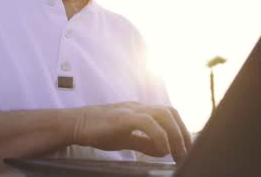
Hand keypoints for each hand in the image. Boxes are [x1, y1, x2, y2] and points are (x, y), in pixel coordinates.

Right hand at [69, 101, 191, 160]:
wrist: (75, 124)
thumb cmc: (98, 131)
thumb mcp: (126, 138)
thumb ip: (145, 143)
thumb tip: (164, 150)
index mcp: (140, 110)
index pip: (168, 114)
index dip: (181, 130)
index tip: (185, 149)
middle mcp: (138, 106)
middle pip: (171, 112)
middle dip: (183, 133)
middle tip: (186, 153)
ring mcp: (131, 110)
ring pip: (164, 114)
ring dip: (175, 135)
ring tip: (177, 153)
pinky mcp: (123, 117)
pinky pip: (148, 122)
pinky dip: (160, 135)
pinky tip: (163, 149)